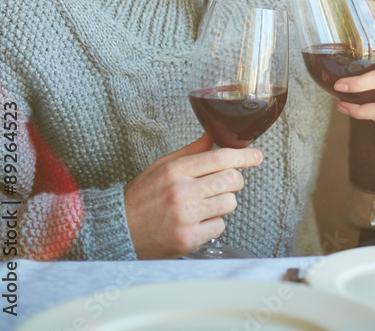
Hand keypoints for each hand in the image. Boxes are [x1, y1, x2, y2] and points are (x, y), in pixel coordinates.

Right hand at [124, 133, 262, 258]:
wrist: (118, 230)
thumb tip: (213, 135)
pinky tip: (198, 221)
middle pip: (231, 180)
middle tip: (226, 182)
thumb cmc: (141, 196)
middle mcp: (182, 191)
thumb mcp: (161, 166)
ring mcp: (186, 217)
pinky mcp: (188, 239)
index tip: (256, 155)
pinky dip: (213, 224)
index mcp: (176, 169)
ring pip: (229, 203)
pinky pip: (219, 226)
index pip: (220, 157)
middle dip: (235, 180)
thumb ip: (190, 151)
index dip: (244, 155)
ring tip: (206, 203)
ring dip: (224, 202)